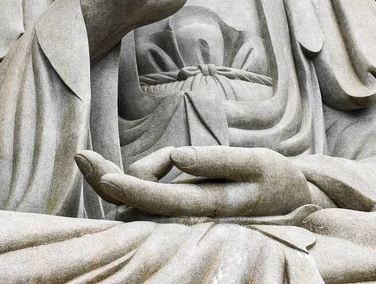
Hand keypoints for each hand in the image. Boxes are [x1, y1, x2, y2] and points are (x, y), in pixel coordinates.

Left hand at [75, 146, 311, 218]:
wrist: (294, 205)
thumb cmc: (276, 180)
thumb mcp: (256, 163)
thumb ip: (217, 160)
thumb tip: (178, 156)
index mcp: (207, 207)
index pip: (157, 200)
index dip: (126, 187)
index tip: (99, 171)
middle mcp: (190, 219)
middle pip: (134, 207)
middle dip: (105, 182)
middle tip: (81, 156)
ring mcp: (184, 218)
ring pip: (138, 202)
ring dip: (127, 176)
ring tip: (144, 159)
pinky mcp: (184, 212)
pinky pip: (149, 197)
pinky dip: (141, 179)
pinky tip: (157, 166)